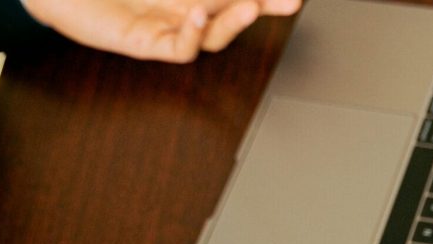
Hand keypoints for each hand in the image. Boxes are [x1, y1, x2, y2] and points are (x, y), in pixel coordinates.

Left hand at [24, 0, 301, 62]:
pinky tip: (195, 17)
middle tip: (288, 0)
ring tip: (251, 5)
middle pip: (232, 11)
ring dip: (234, 22)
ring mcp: (164, 25)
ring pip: (213, 34)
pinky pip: (179, 49)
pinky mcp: (144, 42)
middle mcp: (180, 6)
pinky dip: (192, 36)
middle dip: (263, 6)